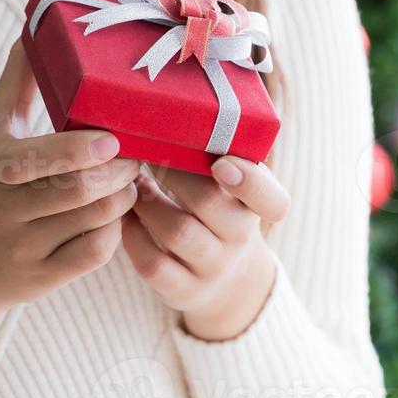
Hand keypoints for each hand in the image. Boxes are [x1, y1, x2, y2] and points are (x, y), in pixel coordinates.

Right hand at [0, 41, 138, 360]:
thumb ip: (15, 85)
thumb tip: (34, 29)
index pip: (41, 159)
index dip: (82, 150)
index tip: (112, 138)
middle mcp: (5, 210)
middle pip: (78, 191)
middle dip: (120, 173)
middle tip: (138, 156)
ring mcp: (25, 248)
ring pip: (93, 222)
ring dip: (123, 199)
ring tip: (131, 182)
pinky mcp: (43, 279)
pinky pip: (93, 254)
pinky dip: (114, 233)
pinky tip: (116, 216)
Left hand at [122, 156, 289, 341]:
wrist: (227, 284)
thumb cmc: (221, 216)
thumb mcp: (234, 193)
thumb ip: (222, 156)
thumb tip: (179, 106)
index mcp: (256, 208)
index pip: (273, 201)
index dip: (250, 181)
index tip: (221, 162)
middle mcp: (239, 240)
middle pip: (210, 204)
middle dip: (174, 174)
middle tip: (152, 154)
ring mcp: (213, 269)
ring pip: (176, 232)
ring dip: (146, 201)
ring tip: (132, 182)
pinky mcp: (183, 291)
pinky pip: (152, 263)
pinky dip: (131, 234)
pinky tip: (124, 215)